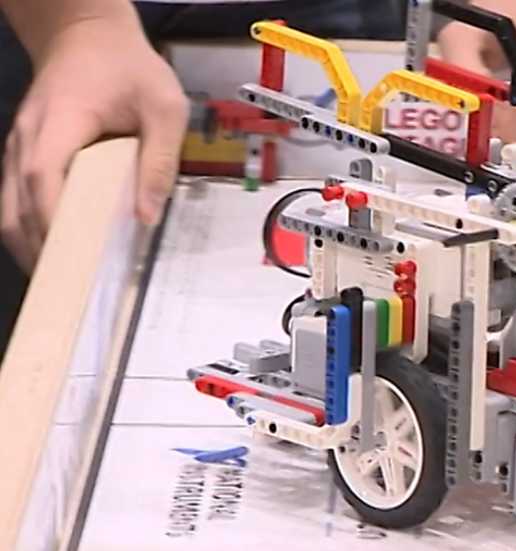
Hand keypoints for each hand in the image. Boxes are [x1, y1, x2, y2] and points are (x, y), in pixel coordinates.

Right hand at [1, 11, 187, 271]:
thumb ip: (160, 159)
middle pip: (16, 208)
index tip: (74, 261)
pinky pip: (13, 202)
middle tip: (73, 293)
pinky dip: (28, 232)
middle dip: (41, 253)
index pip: (42, 180)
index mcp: (60, 123)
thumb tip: (148, 215)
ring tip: (65, 285)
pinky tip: (55, 255)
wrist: (87, 34)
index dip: (53, 223)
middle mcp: (25, 140)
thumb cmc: (129, 69)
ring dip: (31, 249)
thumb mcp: (164, 106)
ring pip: (7, 211)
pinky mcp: (20, 156)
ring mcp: (16, 148)